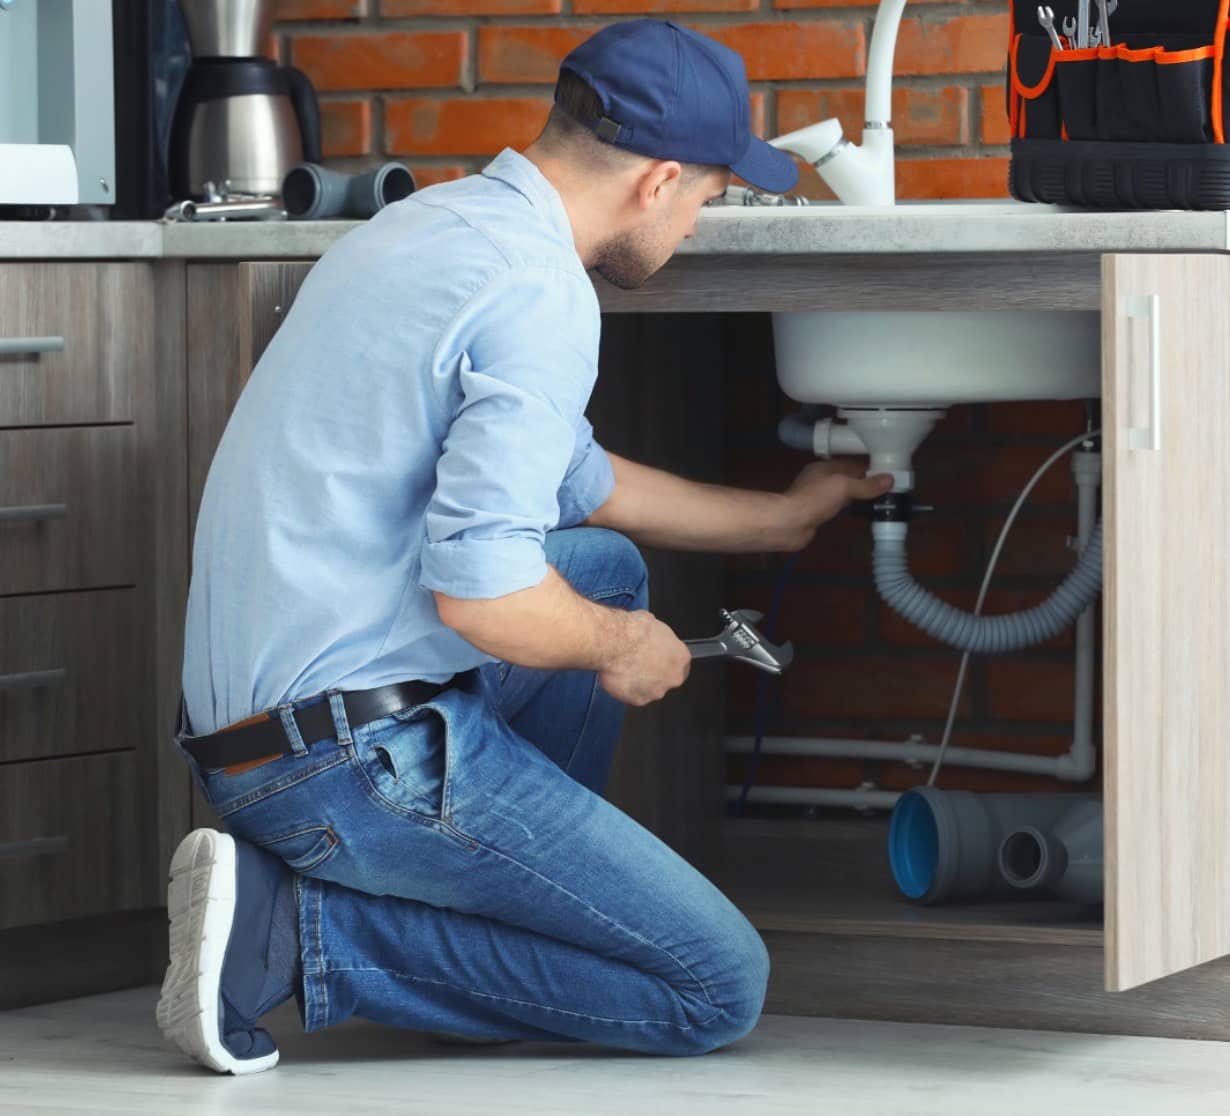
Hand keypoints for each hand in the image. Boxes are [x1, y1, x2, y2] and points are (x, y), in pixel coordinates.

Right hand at [598, 610, 691, 706]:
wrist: (614, 644)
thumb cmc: (632, 632)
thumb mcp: (649, 620)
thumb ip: (655, 633)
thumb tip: (649, 626)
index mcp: (680, 657)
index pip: (680, 663)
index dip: (666, 660)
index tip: (656, 657)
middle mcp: (673, 677)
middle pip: (667, 679)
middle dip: (654, 673)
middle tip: (639, 663)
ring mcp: (656, 691)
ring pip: (650, 689)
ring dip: (640, 682)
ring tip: (625, 669)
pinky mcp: (639, 700)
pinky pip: (634, 696)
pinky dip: (627, 689)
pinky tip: (619, 677)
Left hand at [776, 460, 893, 551]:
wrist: (789, 523)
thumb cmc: (815, 499)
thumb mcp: (843, 486)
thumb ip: (866, 484)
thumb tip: (889, 479)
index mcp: (824, 467)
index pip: (852, 464)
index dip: (870, 468)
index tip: (889, 473)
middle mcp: (820, 480)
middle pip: (848, 479)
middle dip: (865, 483)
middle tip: (888, 488)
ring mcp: (818, 497)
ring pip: (843, 494)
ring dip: (858, 496)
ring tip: (880, 500)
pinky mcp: (817, 513)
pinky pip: (838, 508)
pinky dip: (850, 509)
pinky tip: (861, 512)